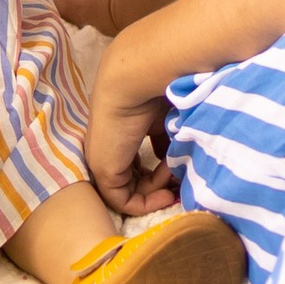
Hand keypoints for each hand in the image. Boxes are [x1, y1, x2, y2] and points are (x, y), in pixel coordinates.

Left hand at [86, 53, 176, 215]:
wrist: (136, 80)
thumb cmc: (156, 93)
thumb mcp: (165, 122)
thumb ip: (167, 144)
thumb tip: (174, 163)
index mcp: (121, 135)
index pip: (136, 165)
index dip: (159, 175)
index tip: (181, 173)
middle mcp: (109, 149)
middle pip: (133, 181)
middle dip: (158, 188)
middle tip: (181, 186)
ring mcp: (103, 161)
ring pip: (129, 193)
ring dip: (156, 193)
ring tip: (175, 181)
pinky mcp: (103, 171)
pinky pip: (123, 201)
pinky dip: (147, 203)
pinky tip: (167, 192)